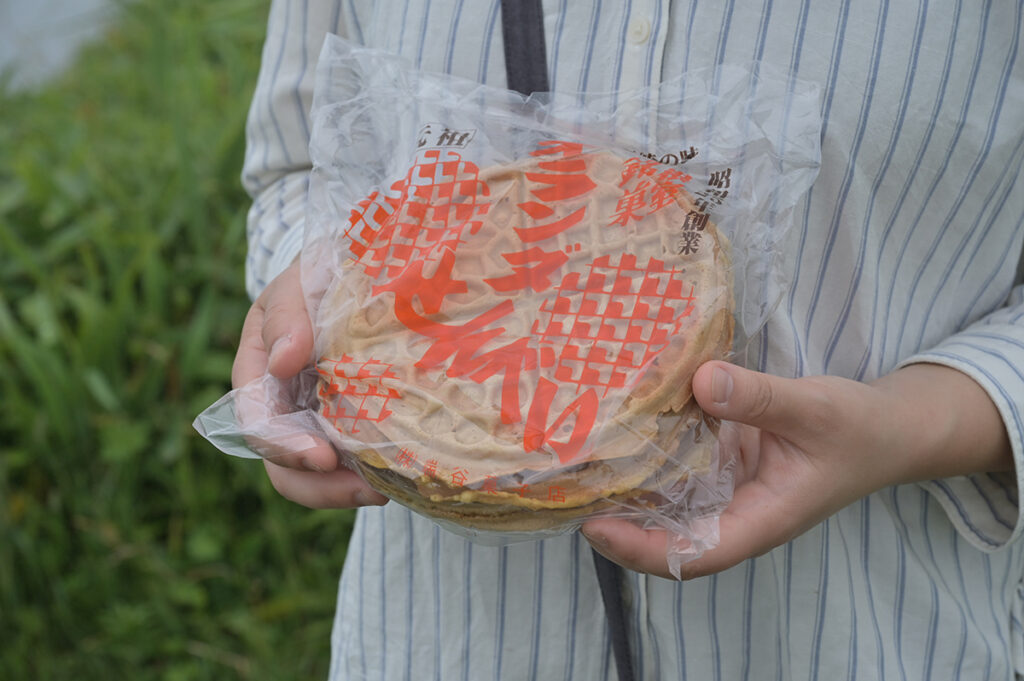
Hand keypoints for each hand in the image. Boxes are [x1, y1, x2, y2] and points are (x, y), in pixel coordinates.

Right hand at [232, 260, 387, 508]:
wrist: (362, 272)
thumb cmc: (324, 272)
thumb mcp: (302, 280)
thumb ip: (287, 313)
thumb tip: (283, 363)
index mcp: (257, 369)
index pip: (257, 420)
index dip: (283, 446)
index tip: (321, 457)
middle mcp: (280, 403)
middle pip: (282, 463)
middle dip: (319, 486)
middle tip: (368, 490)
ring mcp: (313, 418)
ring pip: (316, 473)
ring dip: (346, 490)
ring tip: (386, 491)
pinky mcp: (349, 424)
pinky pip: (351, 461)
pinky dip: (370, 474)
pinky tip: (400, 477)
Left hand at [582, 360, 1011, 579]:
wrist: (885, 427)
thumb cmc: (858, 430)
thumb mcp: (813, 409)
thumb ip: (761, 399)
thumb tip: (702, 380)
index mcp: (760, 520)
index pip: (693, 552)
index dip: (641, 549)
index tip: (594, 527)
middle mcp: (734, 510)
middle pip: (665, 533)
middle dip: (615, 519)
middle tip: (560, 486)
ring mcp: (725, 487)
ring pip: (666, 498)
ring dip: (624, 484)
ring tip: (570, 458)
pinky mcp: (721, 460)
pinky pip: (678, 463)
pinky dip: (649, 448)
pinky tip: (616, 423)